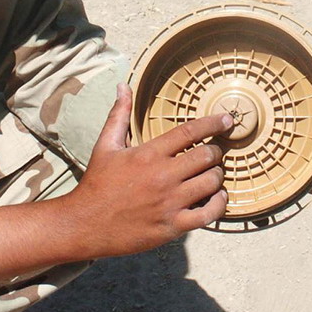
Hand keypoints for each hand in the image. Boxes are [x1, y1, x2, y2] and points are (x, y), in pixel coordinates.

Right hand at [64, 83, 233, 258]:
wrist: (85, 224)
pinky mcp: (173, 226)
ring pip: (212, 182)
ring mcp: (170, 202)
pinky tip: (218, 198)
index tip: (227, 120)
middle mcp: (162, 176)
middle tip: (214, 154)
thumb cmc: (97, 184)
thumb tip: (123, 86)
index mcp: (148, 154)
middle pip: (207, 156)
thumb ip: (119, 115)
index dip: (213, 123)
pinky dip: (219, 204)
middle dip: (216, 152)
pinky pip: (209, 213)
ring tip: (212, 174)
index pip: (190, 132)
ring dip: (217, 176)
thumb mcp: (105, 146)